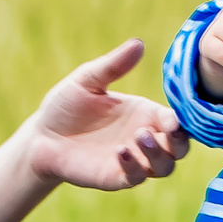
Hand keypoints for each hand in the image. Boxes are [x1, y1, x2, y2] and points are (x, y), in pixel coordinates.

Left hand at [27, 40, 190, 191]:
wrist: (41, 136)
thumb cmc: (66, 105)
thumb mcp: (87, 80)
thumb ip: (113, 65)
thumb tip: (138, 43)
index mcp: (143, 113)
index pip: (176, 120)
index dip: (181, 121)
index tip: (173, 118)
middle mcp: (143, 138)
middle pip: (180, 147)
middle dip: (179, 141)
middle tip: (164, 130)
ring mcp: (132, 160)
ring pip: (165, 167)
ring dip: (159, 155)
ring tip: (138, 137)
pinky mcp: (116, 177)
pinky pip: (136, 178)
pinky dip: (134, 167)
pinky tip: (119, 151)